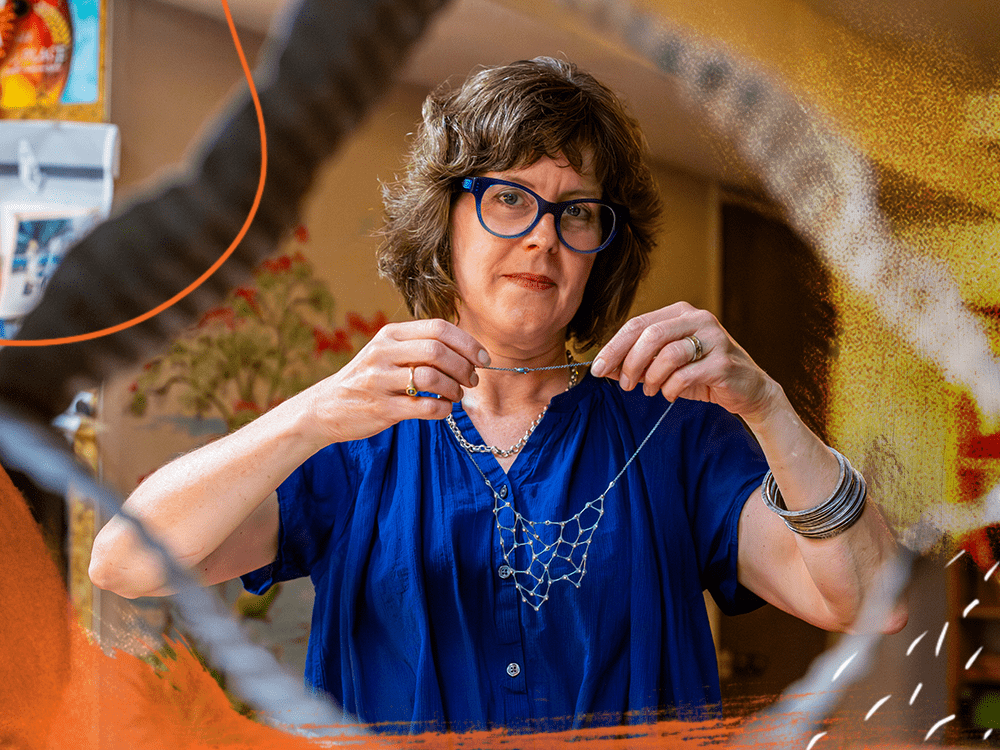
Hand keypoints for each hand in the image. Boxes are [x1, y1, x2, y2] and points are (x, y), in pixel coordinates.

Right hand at [303, 319, 489, 443]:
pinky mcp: (381, 408)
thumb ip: (419, 345)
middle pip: (438, 351)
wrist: (325, 407)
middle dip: (464, 367)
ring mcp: (379, 381)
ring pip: (431, 378)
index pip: (438, 328)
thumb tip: (468, 350)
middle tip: (472, 380)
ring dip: (454, 389)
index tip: (483, 358)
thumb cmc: (368, 378)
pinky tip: (443, 410)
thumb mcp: (387, 352)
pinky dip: (442, 409)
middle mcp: (383, 353)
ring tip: (456, 396)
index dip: (467, 343)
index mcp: (389, 334)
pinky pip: (424, 407)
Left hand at [591, 302, 778, 419]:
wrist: (748, 390)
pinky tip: (669, 394)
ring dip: (651, 377)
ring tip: (649, 390)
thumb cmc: (702, 375)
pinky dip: (670, 388)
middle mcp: (698, 319)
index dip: (614, 347)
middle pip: (651, 335)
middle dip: (629, 361)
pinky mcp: (723, 362)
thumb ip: (637, 362)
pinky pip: (685, 375)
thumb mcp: (665, 366)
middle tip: (623, 383)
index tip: (597, 367)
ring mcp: (714, 339)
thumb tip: (602, 367)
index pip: (638, 324)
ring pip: (668, 354)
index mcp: (680, 313)